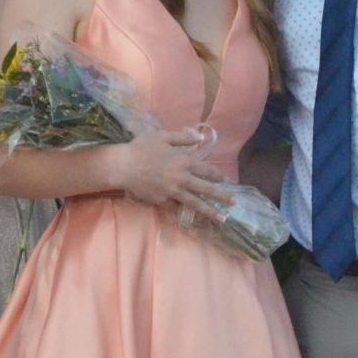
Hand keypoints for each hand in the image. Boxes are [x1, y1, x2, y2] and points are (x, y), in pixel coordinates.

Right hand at [104, 129, 233, 221]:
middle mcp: (182, 179)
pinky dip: (185, 214)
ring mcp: (173, 192)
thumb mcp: (164, 136)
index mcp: (184, 162)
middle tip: (234, 203)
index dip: (219, 176)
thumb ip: (183, 138)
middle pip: (206, 189)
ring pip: (195, 203)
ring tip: (222, 218)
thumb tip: (200, 138)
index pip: (207, 171)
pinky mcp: (162, 201)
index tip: (228, 181)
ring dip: (210, 211)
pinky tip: (193, 220)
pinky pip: (176, 208)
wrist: (123, 166)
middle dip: (222, 196)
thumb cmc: (142, 148)